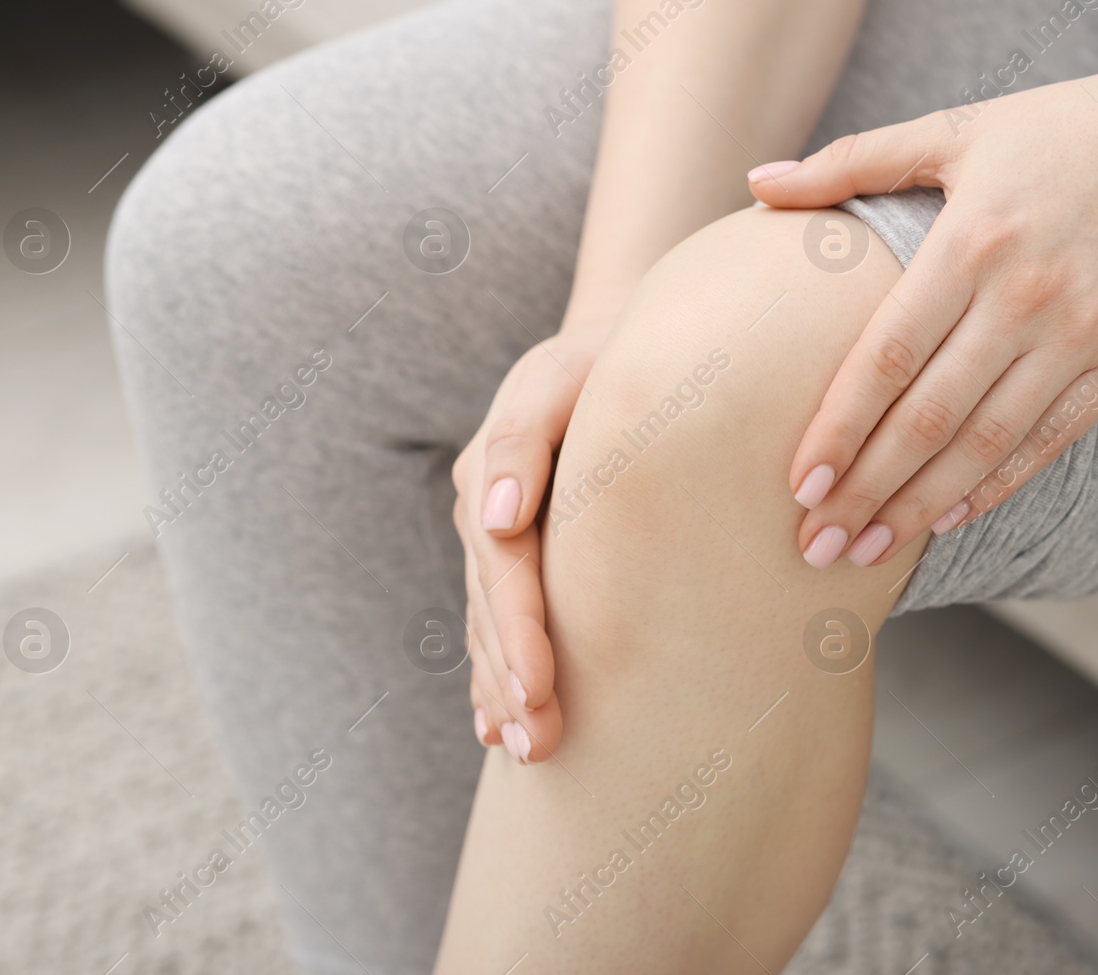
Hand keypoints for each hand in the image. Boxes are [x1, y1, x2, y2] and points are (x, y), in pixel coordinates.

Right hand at [452, 316, 613, 762]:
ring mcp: (495, 539)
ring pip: (490, 628)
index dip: (519, 636)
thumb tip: (497, 520)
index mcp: (490, 478)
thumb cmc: (599, 360)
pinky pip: (496, 622)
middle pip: (492, 614)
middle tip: (539, 747)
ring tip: (528, 750)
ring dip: (503, 690)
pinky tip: (497, 723)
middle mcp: (486, 517)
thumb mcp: (557, 378)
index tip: (540, 691)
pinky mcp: (516, 553)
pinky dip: (494, 673)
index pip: (503, 574)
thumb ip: (521, 441)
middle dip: (512, 683)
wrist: (611, 348)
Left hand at [750, 73, 1097, 566]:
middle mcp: (1028, 295)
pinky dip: (994, 487)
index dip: (838, 429)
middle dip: (866, 492)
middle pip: (929, 418)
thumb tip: (756, 183)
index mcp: (973, 240)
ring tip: (865, 552)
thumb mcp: (953, 130)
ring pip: (986, 444)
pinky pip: (1048, 441)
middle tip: (815, 546)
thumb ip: (851, 161)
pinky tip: (942, 520)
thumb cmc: (1056, 132)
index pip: (887, 358)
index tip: (797, 485)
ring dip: (920, 507)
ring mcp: (1083, 334)